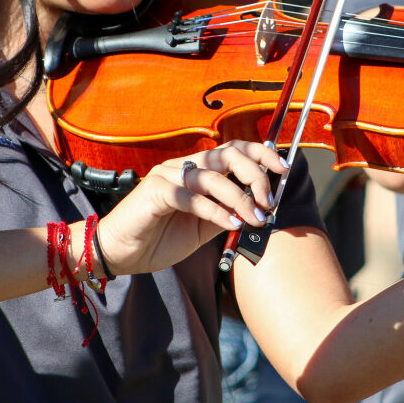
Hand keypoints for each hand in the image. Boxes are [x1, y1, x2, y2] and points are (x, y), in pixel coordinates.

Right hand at [94, 140, 285, 275]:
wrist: (119, 253)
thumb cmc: (159, 238)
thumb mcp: (203, 227)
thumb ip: (227, 213)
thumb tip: (260, 210)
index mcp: (197, 170)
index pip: (234, 149)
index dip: (262, 153)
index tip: (283, 167)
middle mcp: (184, 166)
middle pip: (228, 154)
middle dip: (255, 174)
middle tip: (267, 200)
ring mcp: (168, 175)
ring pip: (213, 175)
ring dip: (239, 198)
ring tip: (254, 218)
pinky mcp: (156, 191)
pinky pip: (192, 197)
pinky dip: (216, 211)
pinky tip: (230, 224)